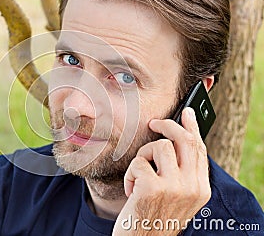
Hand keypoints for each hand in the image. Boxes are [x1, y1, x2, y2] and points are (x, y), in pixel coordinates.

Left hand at [112, 107, 210, 235]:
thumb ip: (182, 174)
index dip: (192, 127)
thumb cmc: (154, 218)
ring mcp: (173, 187)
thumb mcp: (177, 198)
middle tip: (153, 122)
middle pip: (184, 139)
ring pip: (159, 146)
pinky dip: (130, 174)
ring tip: (138, 175)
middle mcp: (192, 187)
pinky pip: (138, 162)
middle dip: (166, 124)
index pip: (199, 149)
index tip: (186, 112)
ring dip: (142, 156)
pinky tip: (131, 190)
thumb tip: (176, 141)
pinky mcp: (151, 188)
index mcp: (201, 189)